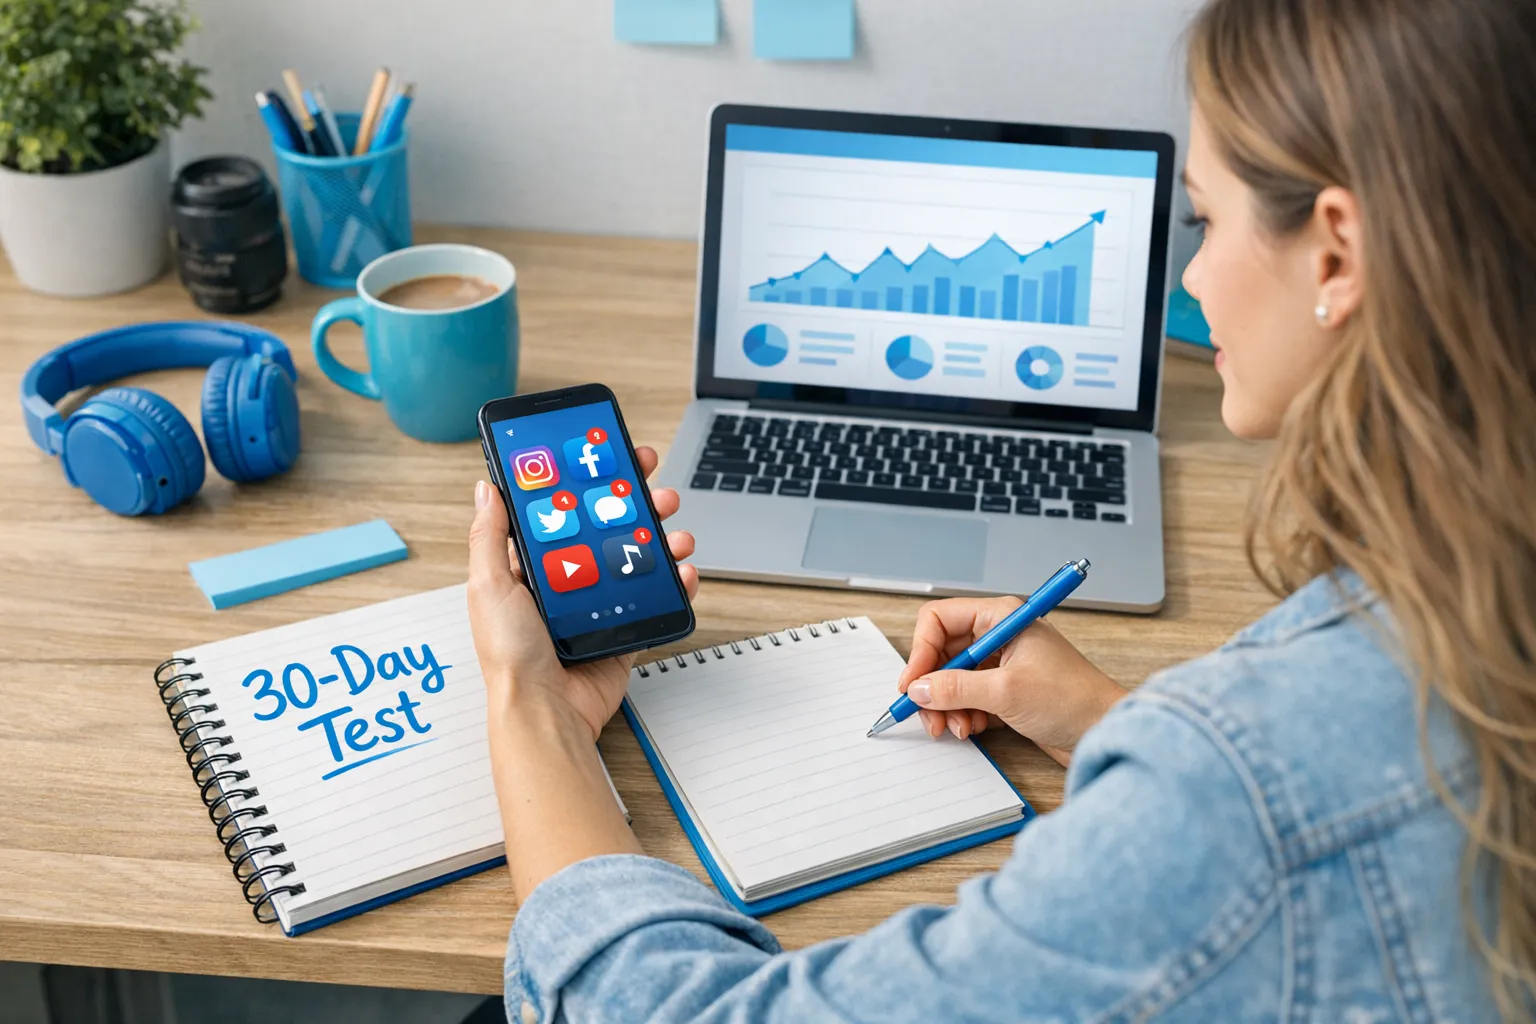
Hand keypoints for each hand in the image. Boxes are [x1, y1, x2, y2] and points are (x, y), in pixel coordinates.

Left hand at [466, 445, 698, 741]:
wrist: (546, 712)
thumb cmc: (510, 656)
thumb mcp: (488, 586)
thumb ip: (490, 536)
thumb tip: (486, 486)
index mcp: (533, 565)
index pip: (564, 510)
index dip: (587, 480)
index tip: (608, 454)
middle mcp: (568, 579)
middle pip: (609, 527)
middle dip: (636, 502)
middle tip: (656, 487)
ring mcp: (599, 603)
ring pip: (638, 557)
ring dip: (663, 538)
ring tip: (675, 532)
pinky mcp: (625, 628)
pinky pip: (657, 597)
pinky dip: (677, 581)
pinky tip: (684, 570)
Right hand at [896, 597, 1125, 765]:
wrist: (1106, 731)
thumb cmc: (1073, 700)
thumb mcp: (1006, 692)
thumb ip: (956, 688)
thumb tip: (918, 689)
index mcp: (1001, 618)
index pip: (940, 620)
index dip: (921, 652)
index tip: (913, 685)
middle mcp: (999, 635)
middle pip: (942, 653)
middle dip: (933, 686)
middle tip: (928, 715)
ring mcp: (1003, 663)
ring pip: (953, 678)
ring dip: (948, 705)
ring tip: (957, 727)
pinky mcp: (1006, 690)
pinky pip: (968, 697)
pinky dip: (964, 714)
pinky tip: (973, 728)